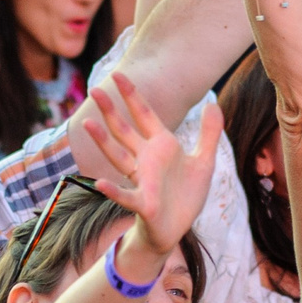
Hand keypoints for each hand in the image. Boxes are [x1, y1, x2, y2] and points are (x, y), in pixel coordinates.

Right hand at [84, 75, 221, 257]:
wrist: (178, 228)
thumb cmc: (186, 195)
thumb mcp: (204, 162)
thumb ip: (209, 134)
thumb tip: (213, 104)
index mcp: (161, 146)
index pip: (144, 115)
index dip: (132, 95)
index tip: (117, 74)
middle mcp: (146, 160)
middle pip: (124, 131)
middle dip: (110, 111)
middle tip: (94, 89)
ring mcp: (142, 180)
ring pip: (118, 157)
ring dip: (103, 142)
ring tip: (88, 124)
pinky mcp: (144, 203)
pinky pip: (126, 196)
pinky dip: (113, 191)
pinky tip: (100, 183)